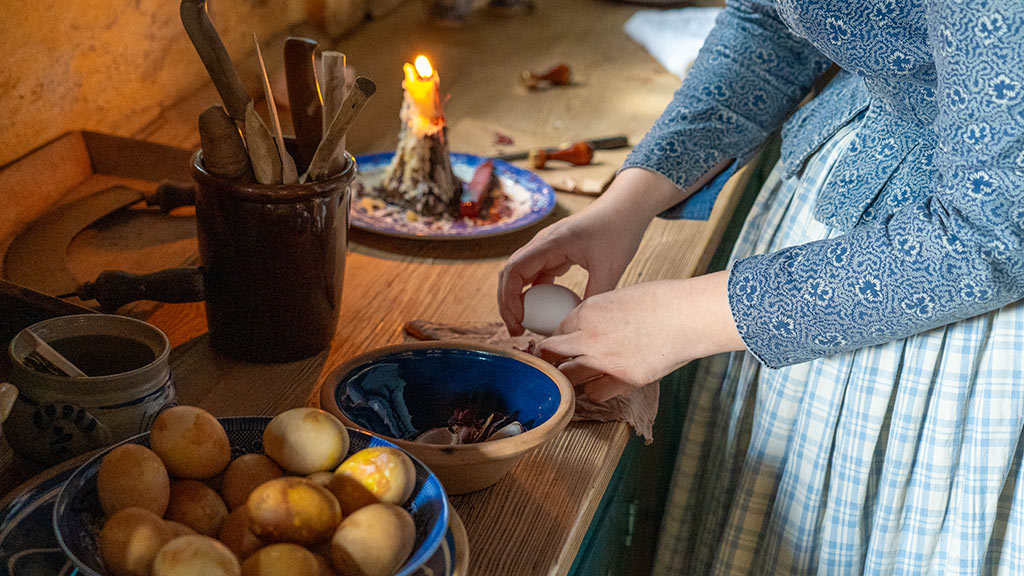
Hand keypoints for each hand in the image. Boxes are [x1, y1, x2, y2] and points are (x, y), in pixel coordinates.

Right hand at [498, 168, 684, 335]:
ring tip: (524, 326)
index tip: (518, 322)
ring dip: (518, 300)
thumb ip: (594, 296)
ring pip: (520, 275)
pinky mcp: (555, 253)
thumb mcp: (609, 268)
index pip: (513, 270)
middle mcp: (542, 244)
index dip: (508, 299)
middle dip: (507, 304)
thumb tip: (581, 326)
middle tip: (516, 331)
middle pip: (509, 274)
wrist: (626, 209)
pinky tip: (543, 313)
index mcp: (549, 243)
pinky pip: (536, 275)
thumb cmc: (618, 231)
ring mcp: (546, 248)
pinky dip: (534, 295)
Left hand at [536, 271, 744, 401]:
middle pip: (552, 353)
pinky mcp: (623, 380)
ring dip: (570, 378)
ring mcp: (604, 360)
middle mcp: (589, 336)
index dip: (558, 338)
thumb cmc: (663, 300)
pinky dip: (597, 392)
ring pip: (568, 377)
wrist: (688, 315)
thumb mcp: (620, 297)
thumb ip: (599, 314)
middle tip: (553, 365)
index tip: (561, 345)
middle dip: (550, 359)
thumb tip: (590, 327)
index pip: (557, 329)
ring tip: (577, 378)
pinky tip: (605, 385)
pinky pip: (595, 394)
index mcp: (588, 311)